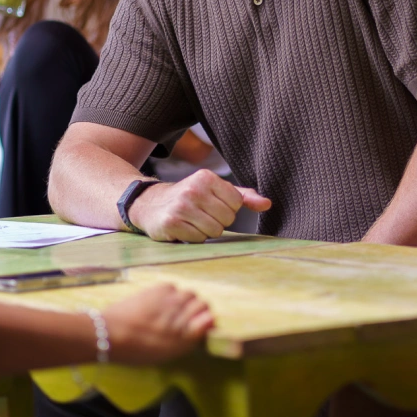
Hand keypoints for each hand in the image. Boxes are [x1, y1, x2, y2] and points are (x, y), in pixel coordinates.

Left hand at [104, 284, 213, 364]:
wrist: (111, 333)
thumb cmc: (137, 350)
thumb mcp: (167, 352)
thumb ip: (189, 338)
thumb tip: (206, 323)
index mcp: (184, 336)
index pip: (209, 316)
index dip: (206, 320)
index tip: (200, 325)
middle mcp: (182, 315)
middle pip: (201, 302)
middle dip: (197, 309)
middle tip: (184, 318)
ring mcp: (171, 299)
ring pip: (189, 293)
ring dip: (184, 300)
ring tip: (171, 309)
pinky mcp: (159, 288)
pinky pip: (173, 287)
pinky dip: (170, 294)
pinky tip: (159, 302)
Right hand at [130, 170, 270, 241]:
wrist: (150, 204)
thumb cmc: (189, 197)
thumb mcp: (214, 190)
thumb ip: (242, 196)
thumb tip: (267, 204)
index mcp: (207, 177)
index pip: (236, 203)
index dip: (228, 209)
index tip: (212, 205)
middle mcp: (194, 189)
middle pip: (227, 219)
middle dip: (218, 221)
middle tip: (202, 215)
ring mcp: (182, 206)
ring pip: (214, 231)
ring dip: (206, 231)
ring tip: (193, 221)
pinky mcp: (172, 223)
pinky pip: (198, 239)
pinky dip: (193, 238)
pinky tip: (183, 228)